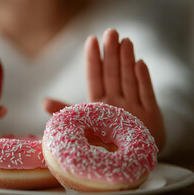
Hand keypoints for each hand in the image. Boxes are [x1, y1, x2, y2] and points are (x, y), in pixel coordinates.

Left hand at [44, 29, 165, 149]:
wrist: (129, 162)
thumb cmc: (103, 143)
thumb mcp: (83, 125)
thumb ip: (67, 111)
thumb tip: (43, 101)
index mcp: (98, 104)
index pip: (95, 78)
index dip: (93, 60)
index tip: (91, 40)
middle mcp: (116, 102)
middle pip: (113, 74)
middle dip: (111, 53)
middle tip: (110, 32)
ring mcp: (134, 107)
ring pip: (129, 79)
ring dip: (127, 61)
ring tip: (124, 41)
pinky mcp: (151, 116)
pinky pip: (146, 95)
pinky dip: (143, 80)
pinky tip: (139, 63)